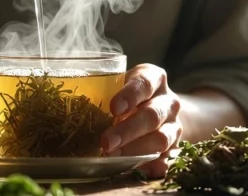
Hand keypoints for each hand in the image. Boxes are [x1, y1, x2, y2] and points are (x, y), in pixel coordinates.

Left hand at [101, 63, 180, 177]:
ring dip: (135, 150)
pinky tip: (135, 169)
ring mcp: (174, 126)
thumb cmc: (130, 95)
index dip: (130, 96)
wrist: (161, 108)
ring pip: (161, 139)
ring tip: (113, 156)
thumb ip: (104, 92)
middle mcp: (168, 101)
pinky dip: (151, 166)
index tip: (113, 108)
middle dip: (128, 130)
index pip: (145, 83)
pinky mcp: (175, 148)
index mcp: (155, 78)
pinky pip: (166, 160)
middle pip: (152, 115)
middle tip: (106, 142)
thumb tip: (72, 108)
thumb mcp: (120, 85)